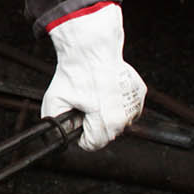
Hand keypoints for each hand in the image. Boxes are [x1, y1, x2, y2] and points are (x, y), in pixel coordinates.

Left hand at [41, 3, 146, 151]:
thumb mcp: (55, 100)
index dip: (80, 134)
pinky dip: (117, 102)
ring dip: (107, 114)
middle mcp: (125, 116)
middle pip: (106, 134)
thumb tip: (55, 136)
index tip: (77, 121)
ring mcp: (134, 103)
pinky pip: (127, 107)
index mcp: (106, 122)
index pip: (93, 144)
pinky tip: (107, 90)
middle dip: (94, 124)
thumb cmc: (76, 71)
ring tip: (96, 96)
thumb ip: (53, 124)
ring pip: (119, 121)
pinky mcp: (139, 92)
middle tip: (85, 105)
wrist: (91, 48)